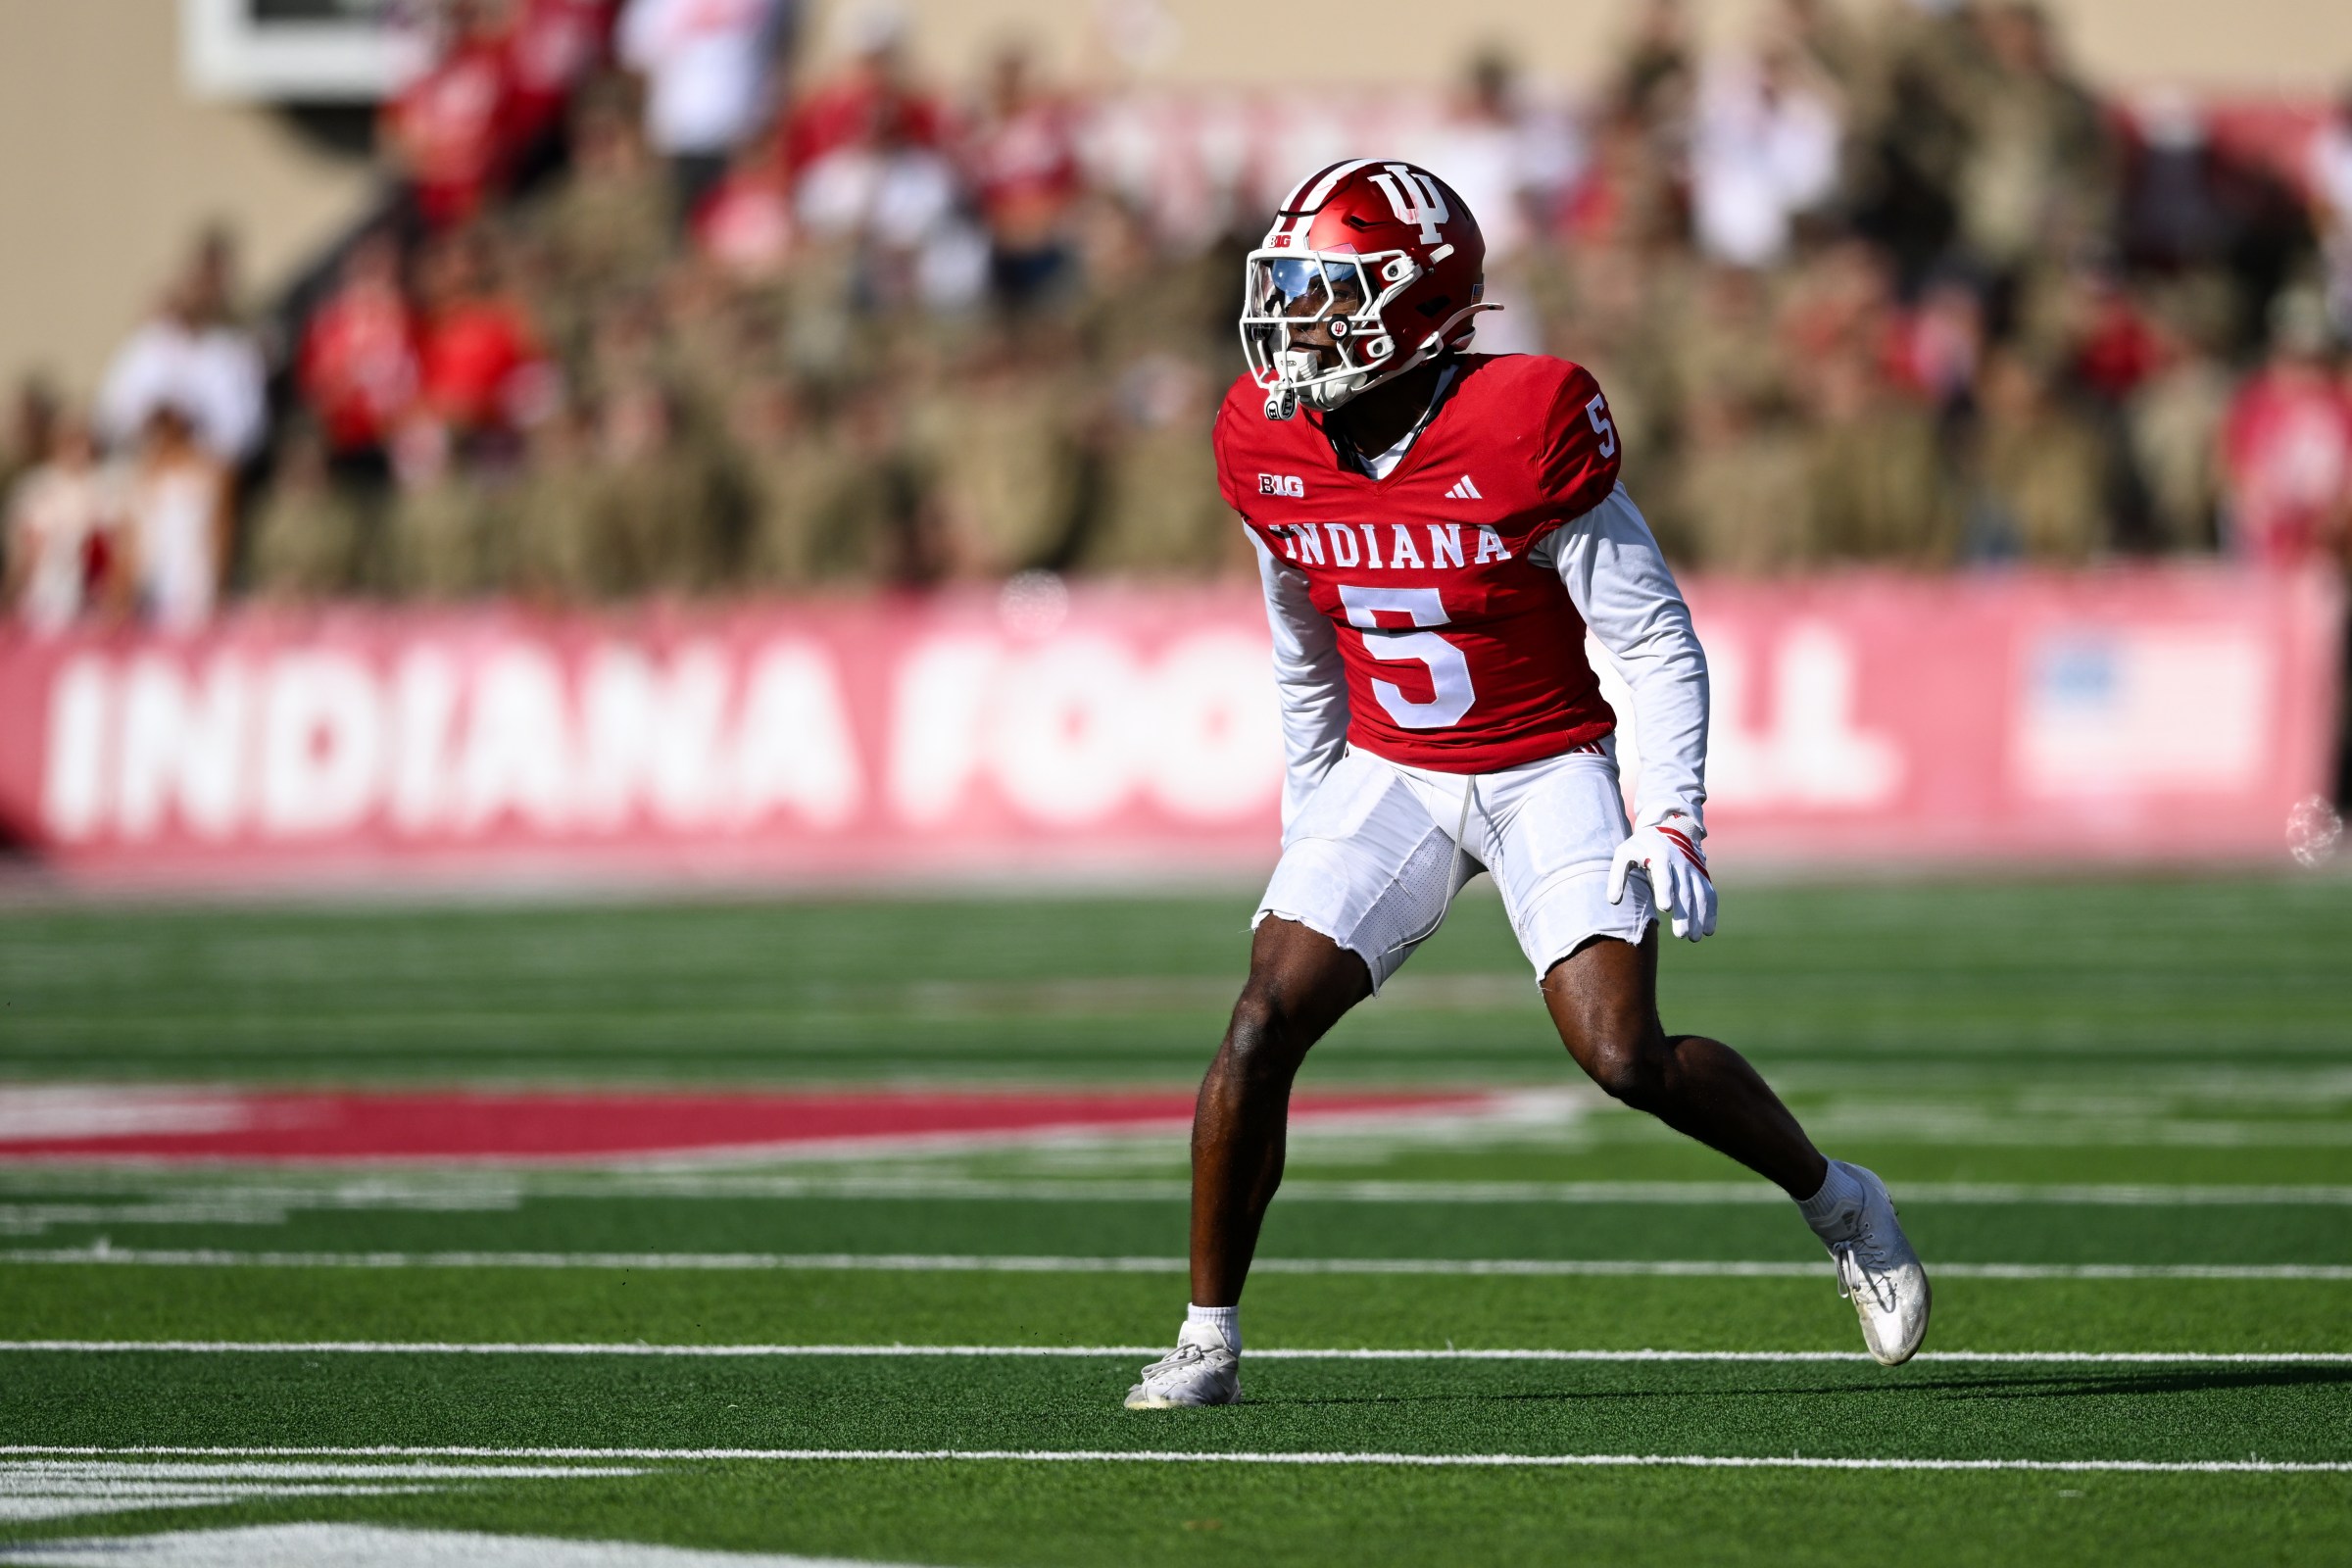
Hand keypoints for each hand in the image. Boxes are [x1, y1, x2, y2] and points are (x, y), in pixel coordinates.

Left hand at [1607, 815, 1715, 941]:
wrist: (1668, 828)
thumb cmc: (1641, 846)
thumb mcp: (1624, 854)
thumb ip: (1617, 876)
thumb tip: (1613, 901)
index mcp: (1659, 855)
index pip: (1664, 875)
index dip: (1665, 890)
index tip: (1665, 908)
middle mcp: (1680, 862)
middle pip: (1684, 890)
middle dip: (1684, 913)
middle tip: (1681, 934)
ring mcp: (1693, 869)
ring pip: (1699, 894)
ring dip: (1699, 916)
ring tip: (1694, 938)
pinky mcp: (1702, 875)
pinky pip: (1709, 894)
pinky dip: (1711, 912)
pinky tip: (1708, 930)